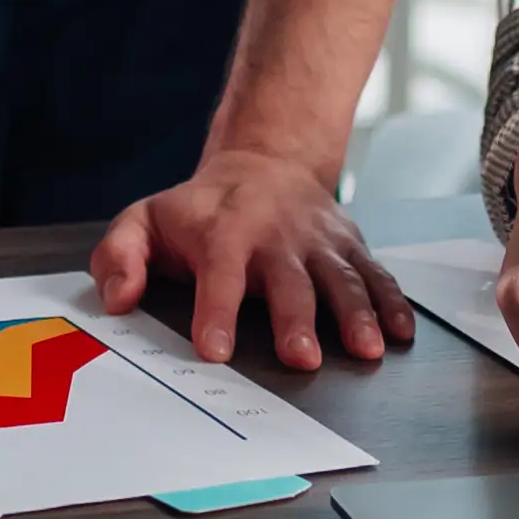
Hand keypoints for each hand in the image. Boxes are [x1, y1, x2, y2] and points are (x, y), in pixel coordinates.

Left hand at [94, 149, 409, 370]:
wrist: (266, 161)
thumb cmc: (200, 209)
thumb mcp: (145, 219)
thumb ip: (120, 256)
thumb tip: (117, 299)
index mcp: (224, 233)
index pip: (219, 273)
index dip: (215, 310)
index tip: (214, 349)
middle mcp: (276, 237)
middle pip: (289, 280)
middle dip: (296, 318)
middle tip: (299, 357)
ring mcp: (319, 242)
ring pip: (341, 278)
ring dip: (356, 314)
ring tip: (366, 349)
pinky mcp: (350, 247)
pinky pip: (376, 274)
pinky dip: (393, 303)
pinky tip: (401, 333)